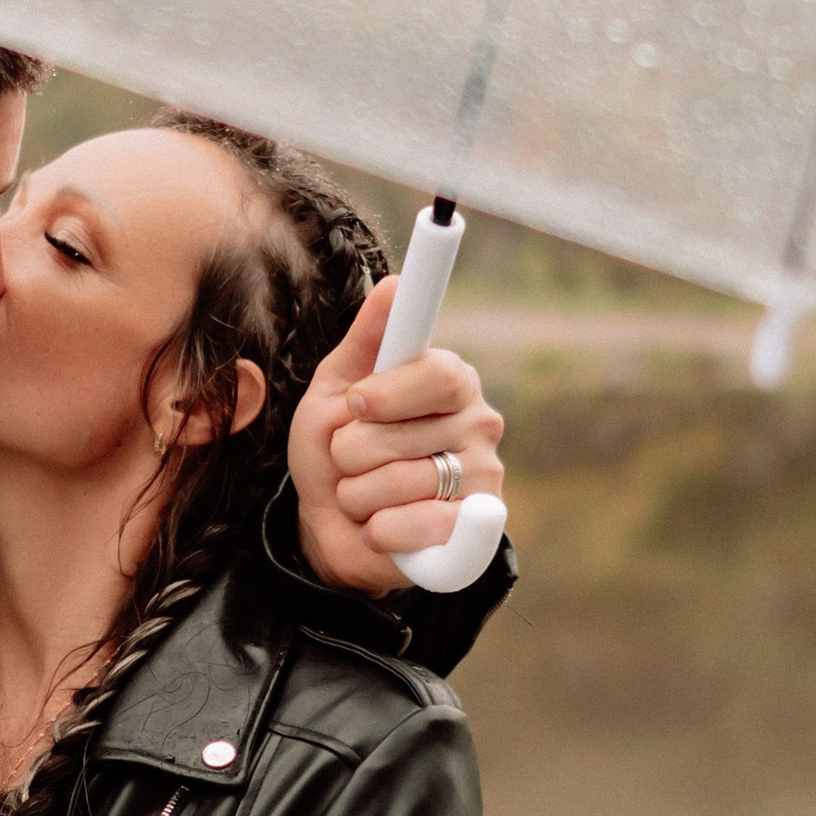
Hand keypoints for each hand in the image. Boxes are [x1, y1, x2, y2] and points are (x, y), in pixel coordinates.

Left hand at [288, 281, 505, 591]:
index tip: (356, 402)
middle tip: (353, 461)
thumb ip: (367, 339)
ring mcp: (482, 480)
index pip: (437, 374)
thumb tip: (395, 282)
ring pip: (398, 484)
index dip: (389, 392)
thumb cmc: (339, 447)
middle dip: (350, 454)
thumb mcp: (337, 387)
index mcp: (452, 381)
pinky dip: (379, 530)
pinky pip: (415, 527)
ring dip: (356, 495)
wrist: (333, 525)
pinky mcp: (474, 533)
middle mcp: (479, 425)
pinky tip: (382, 527)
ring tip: (364, 495)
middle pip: (400, 436)